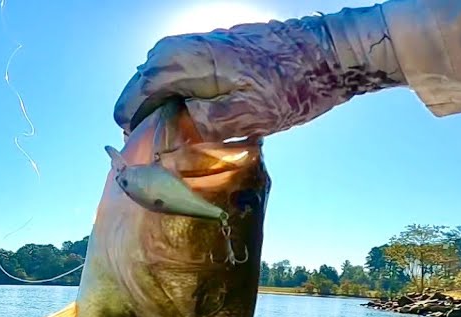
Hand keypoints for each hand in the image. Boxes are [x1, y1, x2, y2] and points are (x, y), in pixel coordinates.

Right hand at [114, 7, 404, 140]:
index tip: (125, 133)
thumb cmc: (296, 86)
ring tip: (157, 117)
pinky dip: (177, 79)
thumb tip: (176, 128)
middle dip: (138, 98)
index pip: (144, 84)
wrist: (336, 51)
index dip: (131, 111)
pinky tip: (186, 99)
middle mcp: (196, 43)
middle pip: (150, 69)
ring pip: (167, 61)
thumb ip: (203, 124)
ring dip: (157, 88)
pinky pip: (186, 57)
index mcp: (195, 60)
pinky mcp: (226, 41)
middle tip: (135, 128)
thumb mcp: (248, 117)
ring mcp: (211, 38)